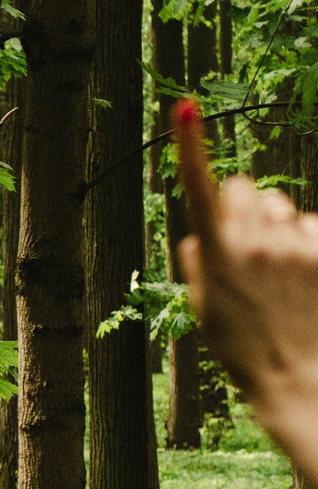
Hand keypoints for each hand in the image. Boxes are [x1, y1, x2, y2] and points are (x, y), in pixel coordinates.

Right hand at [175, 99, 317, 474]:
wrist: (301, 380)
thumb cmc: (245, 350)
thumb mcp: (206, 310)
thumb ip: (199, 263)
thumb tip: (201, 232)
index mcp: (217, 254)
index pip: (201, 187)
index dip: (190, 146)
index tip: (184, 107)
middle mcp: (257, 241)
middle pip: (247, 188)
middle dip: (243, 205)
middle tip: (245, 242)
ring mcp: (296, 246)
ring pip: (282, 207)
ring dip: (278, 227)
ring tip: (280, 272)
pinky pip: (312, 226)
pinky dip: (306, 243)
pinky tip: (304, 277)